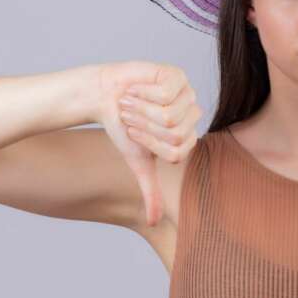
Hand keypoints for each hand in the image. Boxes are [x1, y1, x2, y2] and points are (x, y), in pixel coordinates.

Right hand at [96, 61, 201, 226]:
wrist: (105, 96)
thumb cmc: (123, 128)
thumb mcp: (138, 162)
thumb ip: (151, 191)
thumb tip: (154, 223)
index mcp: (188, 137)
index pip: (177, 152)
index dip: (150, 143)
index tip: (135, 134)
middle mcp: (192, 115)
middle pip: (175, 133)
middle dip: (144, 127)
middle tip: (132, 116)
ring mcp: (187, 93)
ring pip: (169, 114)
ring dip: (142, 109)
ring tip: (132, 102)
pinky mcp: (177, 75)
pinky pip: (165, 92)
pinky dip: (143, 92)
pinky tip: (137, 88)